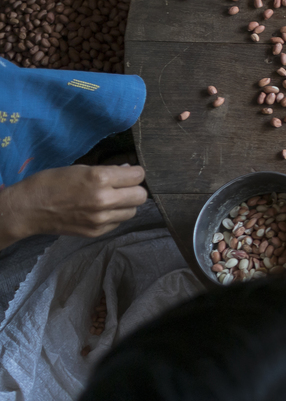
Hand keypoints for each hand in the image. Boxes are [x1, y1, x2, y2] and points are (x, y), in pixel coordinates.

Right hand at [0, 165, 146, 247]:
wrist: (29, 208)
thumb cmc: (52, 183)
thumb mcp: (81, 169)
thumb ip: (108, 172)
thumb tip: (129, 172)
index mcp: (100, 179)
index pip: (138, 176)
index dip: (135, 173)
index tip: (129, 173)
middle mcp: (104, 200)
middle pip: (141, 196)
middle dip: (134, 189)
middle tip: (123, 187)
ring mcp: (101, 219)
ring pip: (132, 211)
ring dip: (125, 204)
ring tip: (110, 200)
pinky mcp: (97, 231)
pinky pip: (118, 222)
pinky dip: (114, 216)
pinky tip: (100, 211)